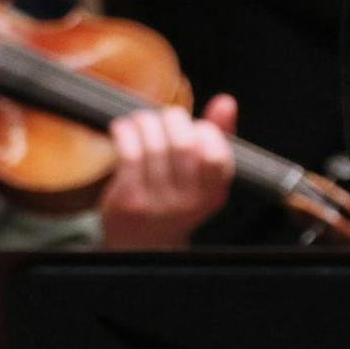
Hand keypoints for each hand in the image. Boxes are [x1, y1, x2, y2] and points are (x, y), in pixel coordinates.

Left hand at [99, 93, 236, 247]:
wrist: (141, 246)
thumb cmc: (174, 200)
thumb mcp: (202, 176)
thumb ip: (218, 137)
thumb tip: (226, 102)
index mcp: (213, 194)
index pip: (215, 153)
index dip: (203, 130)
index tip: (192, 127)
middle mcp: (188, 202)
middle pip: (183, 144)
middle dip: (172, 119)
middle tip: (164, 119)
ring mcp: (157, 203)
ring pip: (154, 145)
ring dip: (145, 122)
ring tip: (141, 121)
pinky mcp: (129, 200)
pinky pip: (129, 154)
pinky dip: (125, 132)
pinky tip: (123, 128)